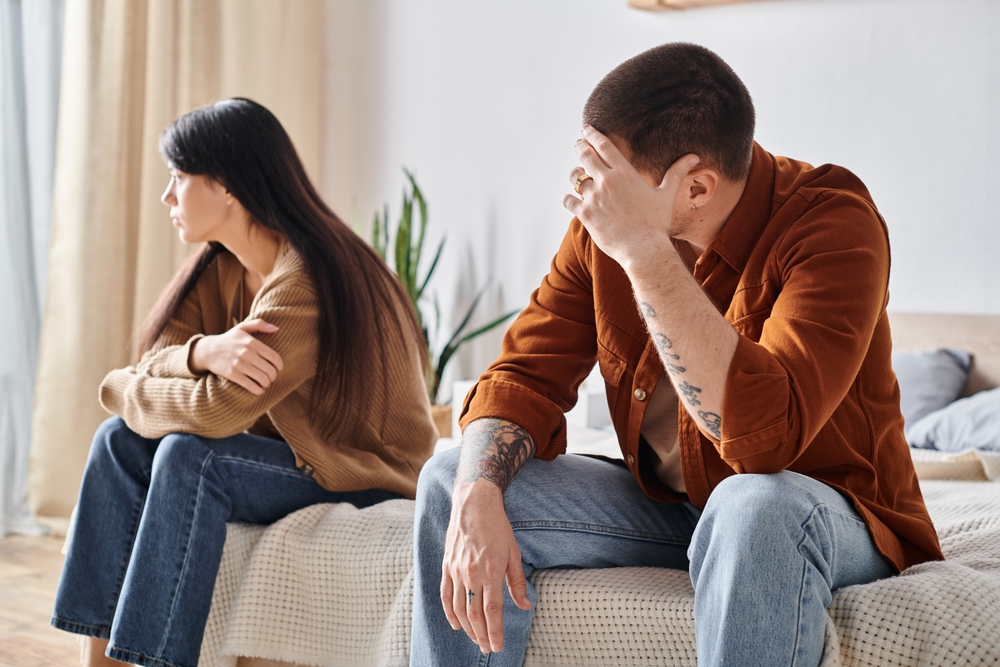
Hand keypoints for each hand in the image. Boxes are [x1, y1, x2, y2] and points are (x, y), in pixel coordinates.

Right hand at [188, 319, 283, 394]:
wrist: (207, 350)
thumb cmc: (229, 339)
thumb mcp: (242, 327)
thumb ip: (260, 324)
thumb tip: (277, 329)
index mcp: (252, 342)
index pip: (274, 357)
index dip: (280, 366)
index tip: (278, 369)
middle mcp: (247, 353)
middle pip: (270, 370)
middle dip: (274, 376)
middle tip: (271, 377)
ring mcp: (239, 364)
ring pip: (262, 379)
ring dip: (267, 383)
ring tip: (265, 383)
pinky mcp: (232, 374)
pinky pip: (250, 385)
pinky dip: (258, 390)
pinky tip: (260, 390)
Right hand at [440, 481, 531, 653]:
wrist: (473, 504)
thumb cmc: (497, 527)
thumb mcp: (514, 553)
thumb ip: (517, 582)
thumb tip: (525, 605)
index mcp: (491, 570)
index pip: (492, 611)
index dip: (495, 632)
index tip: (498, 647)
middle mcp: (472, 573)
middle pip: (475, 614)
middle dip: (482, 635)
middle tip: (488, 648)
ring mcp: (456, 571)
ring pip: (459, 608)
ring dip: (468, 628)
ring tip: (477, 640)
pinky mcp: (446, 566)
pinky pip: (445, 595)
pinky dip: (450, 613)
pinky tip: (456, 624)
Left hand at [562, 125, 699, 268]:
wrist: (643, 249)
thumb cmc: (656, 223)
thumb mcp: (666, 195)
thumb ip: (676, 173)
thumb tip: (693, 157)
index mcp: (624, 173)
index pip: (604, 145)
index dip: (593, 134)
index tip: (586, 129)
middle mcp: (606, 181)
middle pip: (586, 155)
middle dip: (580, 146)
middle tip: (578, 143)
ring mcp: (593, 198)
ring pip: (575, 177)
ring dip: (575, 173)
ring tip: (577, 173)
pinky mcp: (585, 214)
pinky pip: (568, 200)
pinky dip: (568, 199)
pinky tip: (570, 199)